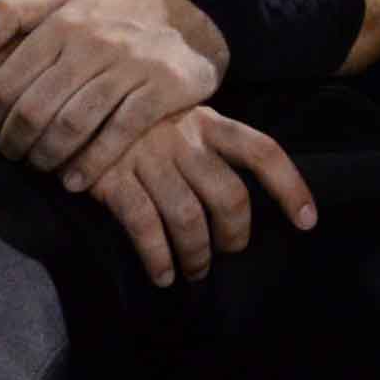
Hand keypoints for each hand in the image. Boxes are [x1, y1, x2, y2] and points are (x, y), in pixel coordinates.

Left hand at [0, 0, 227, 181]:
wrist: (191, 13)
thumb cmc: (114, 16)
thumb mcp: (64, 2)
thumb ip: (13, 14)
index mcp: (63, 23)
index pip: (10, 79)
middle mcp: (95, 42)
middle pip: (37, 107)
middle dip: (16, 141)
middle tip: (13, 156)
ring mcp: (132, 66)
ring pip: (75, 124)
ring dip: (49, 156)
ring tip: (41, 167)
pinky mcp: (164, 89)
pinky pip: (120, 133)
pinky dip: (93, 163)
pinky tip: (76, 181)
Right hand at [77, 104, 317, 287]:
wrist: (71, 104)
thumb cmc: (138, 121)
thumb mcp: (181, 118)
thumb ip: (212, 148)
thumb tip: (239, 203)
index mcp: (209, 123)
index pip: (263, 153)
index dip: (290, 188)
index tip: (307, 221)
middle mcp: (184, 139)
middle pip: (229, 197)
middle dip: (235, 235)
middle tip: (228, 250)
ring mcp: (148, 159)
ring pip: (189, 218)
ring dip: (197, 255)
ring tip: (195, 270)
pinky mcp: (112, 179)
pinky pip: (144, 227)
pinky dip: (158, 258)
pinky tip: (162, 276)